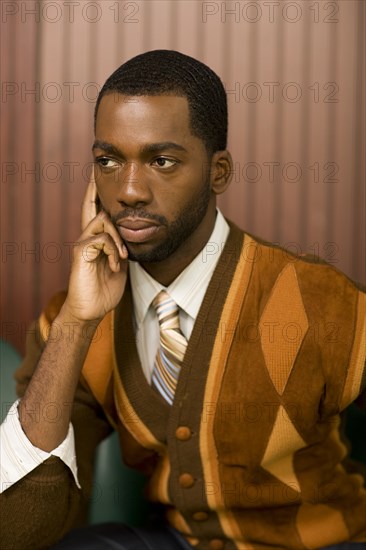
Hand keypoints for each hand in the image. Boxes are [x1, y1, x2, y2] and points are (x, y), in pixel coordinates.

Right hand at [63, 171, 127, 321]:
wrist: (90, 311)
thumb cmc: (105, 291)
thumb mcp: (120, 266)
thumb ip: (124, 249)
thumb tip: (134, 237)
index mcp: (97, 241)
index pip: (97, 213)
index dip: (97, 195)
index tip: (98, 177)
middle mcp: (87, 238)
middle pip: (92, 207)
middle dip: (95, 190)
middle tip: (95, 172)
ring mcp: (83, 244)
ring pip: (102, 221)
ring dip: (119, 235)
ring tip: (124, 256)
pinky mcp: (81, 253)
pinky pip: (102, 240)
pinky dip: (114, 251)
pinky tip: (117, 267)